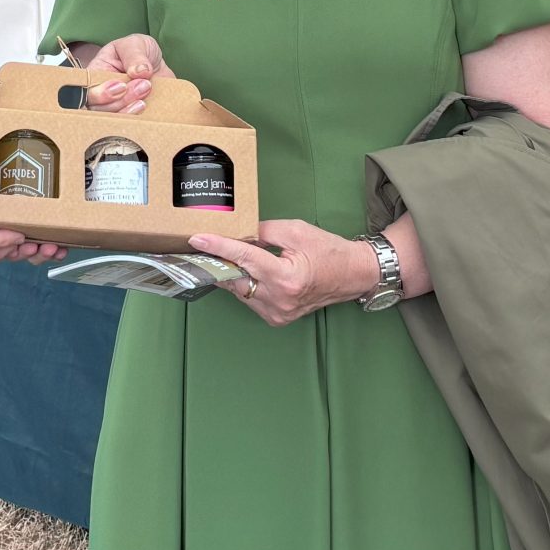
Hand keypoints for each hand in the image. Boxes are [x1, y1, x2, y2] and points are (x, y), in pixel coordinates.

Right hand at [84, 33, 166, 113]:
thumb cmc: (138, 51)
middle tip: (144, 85)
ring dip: (130, 110)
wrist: (156, 64)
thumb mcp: (136, 44)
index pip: (87, 90)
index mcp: (95, 74)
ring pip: (113, 120)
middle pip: (99, 109)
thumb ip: (134, 54)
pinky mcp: (131, 117)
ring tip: (146, 94)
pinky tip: (147, 108)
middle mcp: (101, 96)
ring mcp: (115, 109)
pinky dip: (139, 120)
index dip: (100, 94)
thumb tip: (140, 71)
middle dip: (121, 100)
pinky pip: (130, 126)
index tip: (121, 86)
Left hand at [186, 220, 377, 325]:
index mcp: (286, 277)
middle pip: (235, 278)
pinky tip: (248, 271)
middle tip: (205, 246)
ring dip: (233, 273)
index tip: (197, 239)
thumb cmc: (328, 251)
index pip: (244, 258)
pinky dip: (245, 284)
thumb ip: (263, 231)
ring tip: (230, 256)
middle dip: (220, 261)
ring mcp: (277, 313)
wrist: (352, 275)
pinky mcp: (276, 318)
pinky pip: (249, 299)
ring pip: (240, 291)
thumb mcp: (296, 230)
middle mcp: (279, 300)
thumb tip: (238, 232)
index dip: (219, 246)